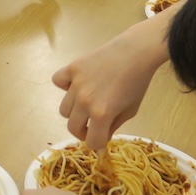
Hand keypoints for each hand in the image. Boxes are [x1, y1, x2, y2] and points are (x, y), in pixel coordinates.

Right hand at [53, 16, 169, 150]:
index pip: (91, 141)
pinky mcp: (72, 68)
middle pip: (73, 128)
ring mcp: (76, 84)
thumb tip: (100, 139)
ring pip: (64, 110)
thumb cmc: (138, 82)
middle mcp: (85, 101)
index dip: (98, 143)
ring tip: (86, 102)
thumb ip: (113, 127)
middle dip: (83, 131)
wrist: (136, 52)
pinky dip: (64, 86)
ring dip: (74, 111)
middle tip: (92, 125)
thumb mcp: (130, 111)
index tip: (101, 138)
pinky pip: (58, 81)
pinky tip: (76, 84)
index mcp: (102, 115)